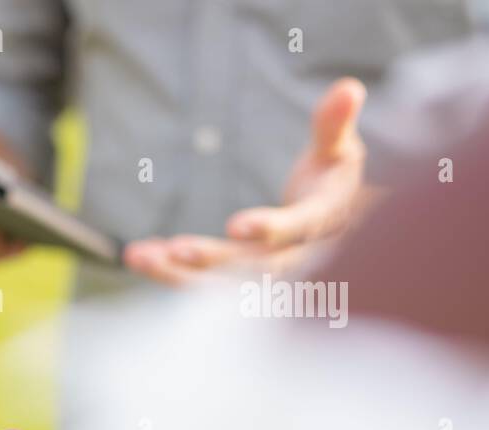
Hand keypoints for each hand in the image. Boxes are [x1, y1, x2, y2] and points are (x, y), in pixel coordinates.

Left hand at [125, 78, 370, 284]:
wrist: (335, 231)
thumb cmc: (333, 182)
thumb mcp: (340, 151)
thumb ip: (335, 125)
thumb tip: (348, 88)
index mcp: (324, 223)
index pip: (299, 229)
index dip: (270, 229)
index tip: (237, 226)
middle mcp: (297, 258)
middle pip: (254, 268)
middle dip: (214, 260)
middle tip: (176, 250)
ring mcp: (265, 277)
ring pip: (221, 284)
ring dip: (179, 274)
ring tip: (140, 256)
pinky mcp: (238, 282)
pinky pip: (202, 283)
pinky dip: (172, 273)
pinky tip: (141, 257)